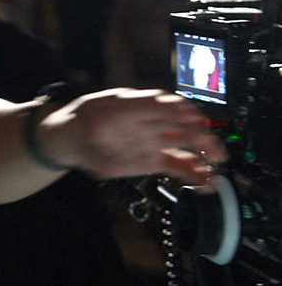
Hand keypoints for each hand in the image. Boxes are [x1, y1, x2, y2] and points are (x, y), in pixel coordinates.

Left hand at [38, 89, 223, 183]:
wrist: (70, 138)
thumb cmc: (82, 117)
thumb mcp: (94, 107)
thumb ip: (119, 108)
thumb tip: (146, 103)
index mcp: (139, 105)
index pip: (169, 105)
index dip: (184, 113)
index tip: (195, 122)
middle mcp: (151, 123)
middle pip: (184, 126)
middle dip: (201, 137)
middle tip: (212, 149)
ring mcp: (153, 141)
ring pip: (185, 148)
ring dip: (203, 157)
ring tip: (215, 169)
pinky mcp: (152, 159)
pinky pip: (177, 165)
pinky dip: (193, 174)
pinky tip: (206, 183)